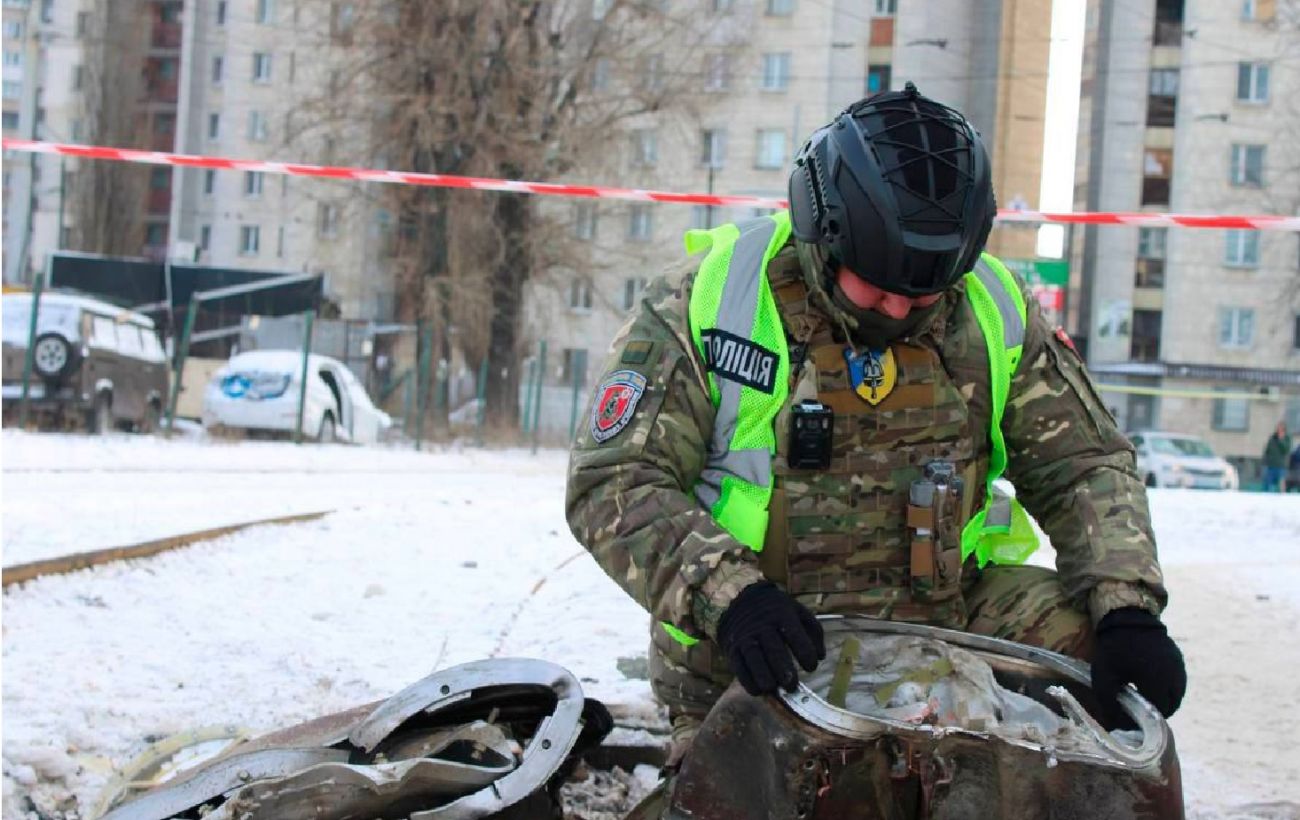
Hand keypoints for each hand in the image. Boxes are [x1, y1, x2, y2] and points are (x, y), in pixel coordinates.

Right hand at [716, 581, 825, 695]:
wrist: (740, 601)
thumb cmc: (776, 612)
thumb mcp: (797, 611)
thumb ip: (814, 632)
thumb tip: (820, 656)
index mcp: (783, 615)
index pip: (796, 636)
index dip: (805, 654)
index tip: (811, 667)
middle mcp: (763, 625)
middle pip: (773, 650)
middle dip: (784, 671)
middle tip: (792, 686)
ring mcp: (746, 636)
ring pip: (754, 658)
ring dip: (764, 677)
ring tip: (774, 688)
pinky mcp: (733, 647)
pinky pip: (739, 666)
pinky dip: (747, 681)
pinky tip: (758, 691)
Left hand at [1090, 607, 1186, 726]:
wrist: (1126, 617)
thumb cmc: (1113, 649)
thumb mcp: (1104, 677)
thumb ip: (1109, 704)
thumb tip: (1116, 727)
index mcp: (1157, 682)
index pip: (1158, 713)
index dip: (1145, 720)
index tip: (1131, 720)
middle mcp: (1174, 676)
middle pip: (1171, 706)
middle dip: (1156, 712)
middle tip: (1138, 712)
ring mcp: (1179, 666)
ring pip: (1177, 695)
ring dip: (1164, 701)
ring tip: (1144, 698)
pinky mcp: (1178, 659)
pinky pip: (1178, 682)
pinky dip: (1168, 688)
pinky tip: (1151, 684)